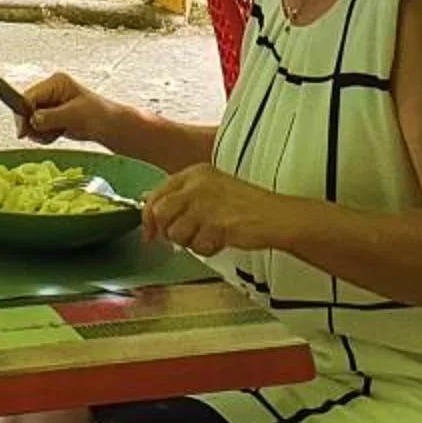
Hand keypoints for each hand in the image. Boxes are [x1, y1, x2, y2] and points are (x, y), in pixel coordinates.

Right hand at [8, 71, 107, 146]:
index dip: (23, 113)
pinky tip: (57, 134)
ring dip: (39, 132)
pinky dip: (43, 135)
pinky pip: (36, 128)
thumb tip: (32, 119)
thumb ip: (51, 117)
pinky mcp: (49, 116)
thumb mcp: (74, 115)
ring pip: (29, 120)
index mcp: (55, 83)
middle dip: (32, 125)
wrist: (109, 126)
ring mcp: (49, 104)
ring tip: (57, 133)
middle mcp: (49, 91)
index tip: (23, 131)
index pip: (29, 96)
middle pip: (25, 108)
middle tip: (45, 135)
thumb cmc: (98, 115)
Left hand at [140, 167, 287, 259]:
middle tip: (183, 237)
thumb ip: (182, 197)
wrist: (273, 216)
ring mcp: (205, 204)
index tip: (149, 232)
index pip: (157, 194)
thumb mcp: (210, 189)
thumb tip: (150, 207)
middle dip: (168, 232)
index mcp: (195, 173)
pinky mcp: (215, 224)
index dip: (148, 217)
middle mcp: (197, 185)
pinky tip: (220, 240)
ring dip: (191, 242)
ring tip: (210, 235)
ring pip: (176, 234)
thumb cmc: (245, 205)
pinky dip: (208, 249)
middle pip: (160, 214)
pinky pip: (197, 247)